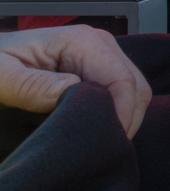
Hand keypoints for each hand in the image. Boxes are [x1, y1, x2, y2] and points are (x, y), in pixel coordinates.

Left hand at [0, 25, 151, 138]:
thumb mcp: (0, 76)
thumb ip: (31, 85)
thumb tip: (71, 91)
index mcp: (81, 41)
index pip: (122, 79)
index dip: (121, 114)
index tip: (104, 142)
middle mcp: (100, 44)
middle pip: (135, 85)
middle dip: (127, 119)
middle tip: (101, 149)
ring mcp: (102, 55)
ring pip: (134, 90)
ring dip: (123, 117)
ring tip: (98, 141)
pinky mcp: (99, 67)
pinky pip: (122, 91)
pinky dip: (117, 113)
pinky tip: (95, 128)